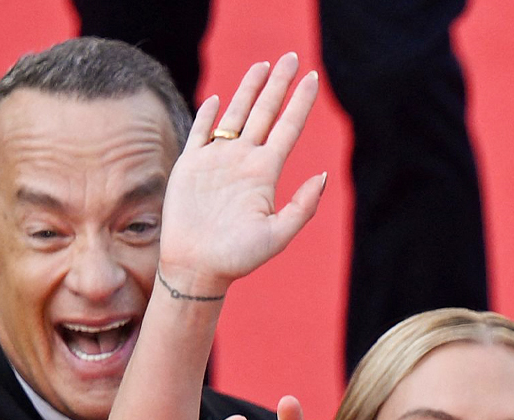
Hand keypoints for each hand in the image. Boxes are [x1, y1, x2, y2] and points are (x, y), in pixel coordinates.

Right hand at [158, 53, 324, 296]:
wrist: (198, 267)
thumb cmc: (238, 258)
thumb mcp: (277, 235)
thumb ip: (302, 207)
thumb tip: (322, 176)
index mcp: (264, 174)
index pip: (287, 129)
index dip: (300, 104)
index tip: (313, 79)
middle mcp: (243, 162)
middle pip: (264, 113)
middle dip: (277, 85)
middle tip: (290, 57)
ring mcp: (217, 161)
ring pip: (236, 115)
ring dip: (249, 90)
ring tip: (262, 66)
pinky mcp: (191, 166)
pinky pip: (201, 133)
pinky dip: (209, 115)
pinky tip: (219, 101)